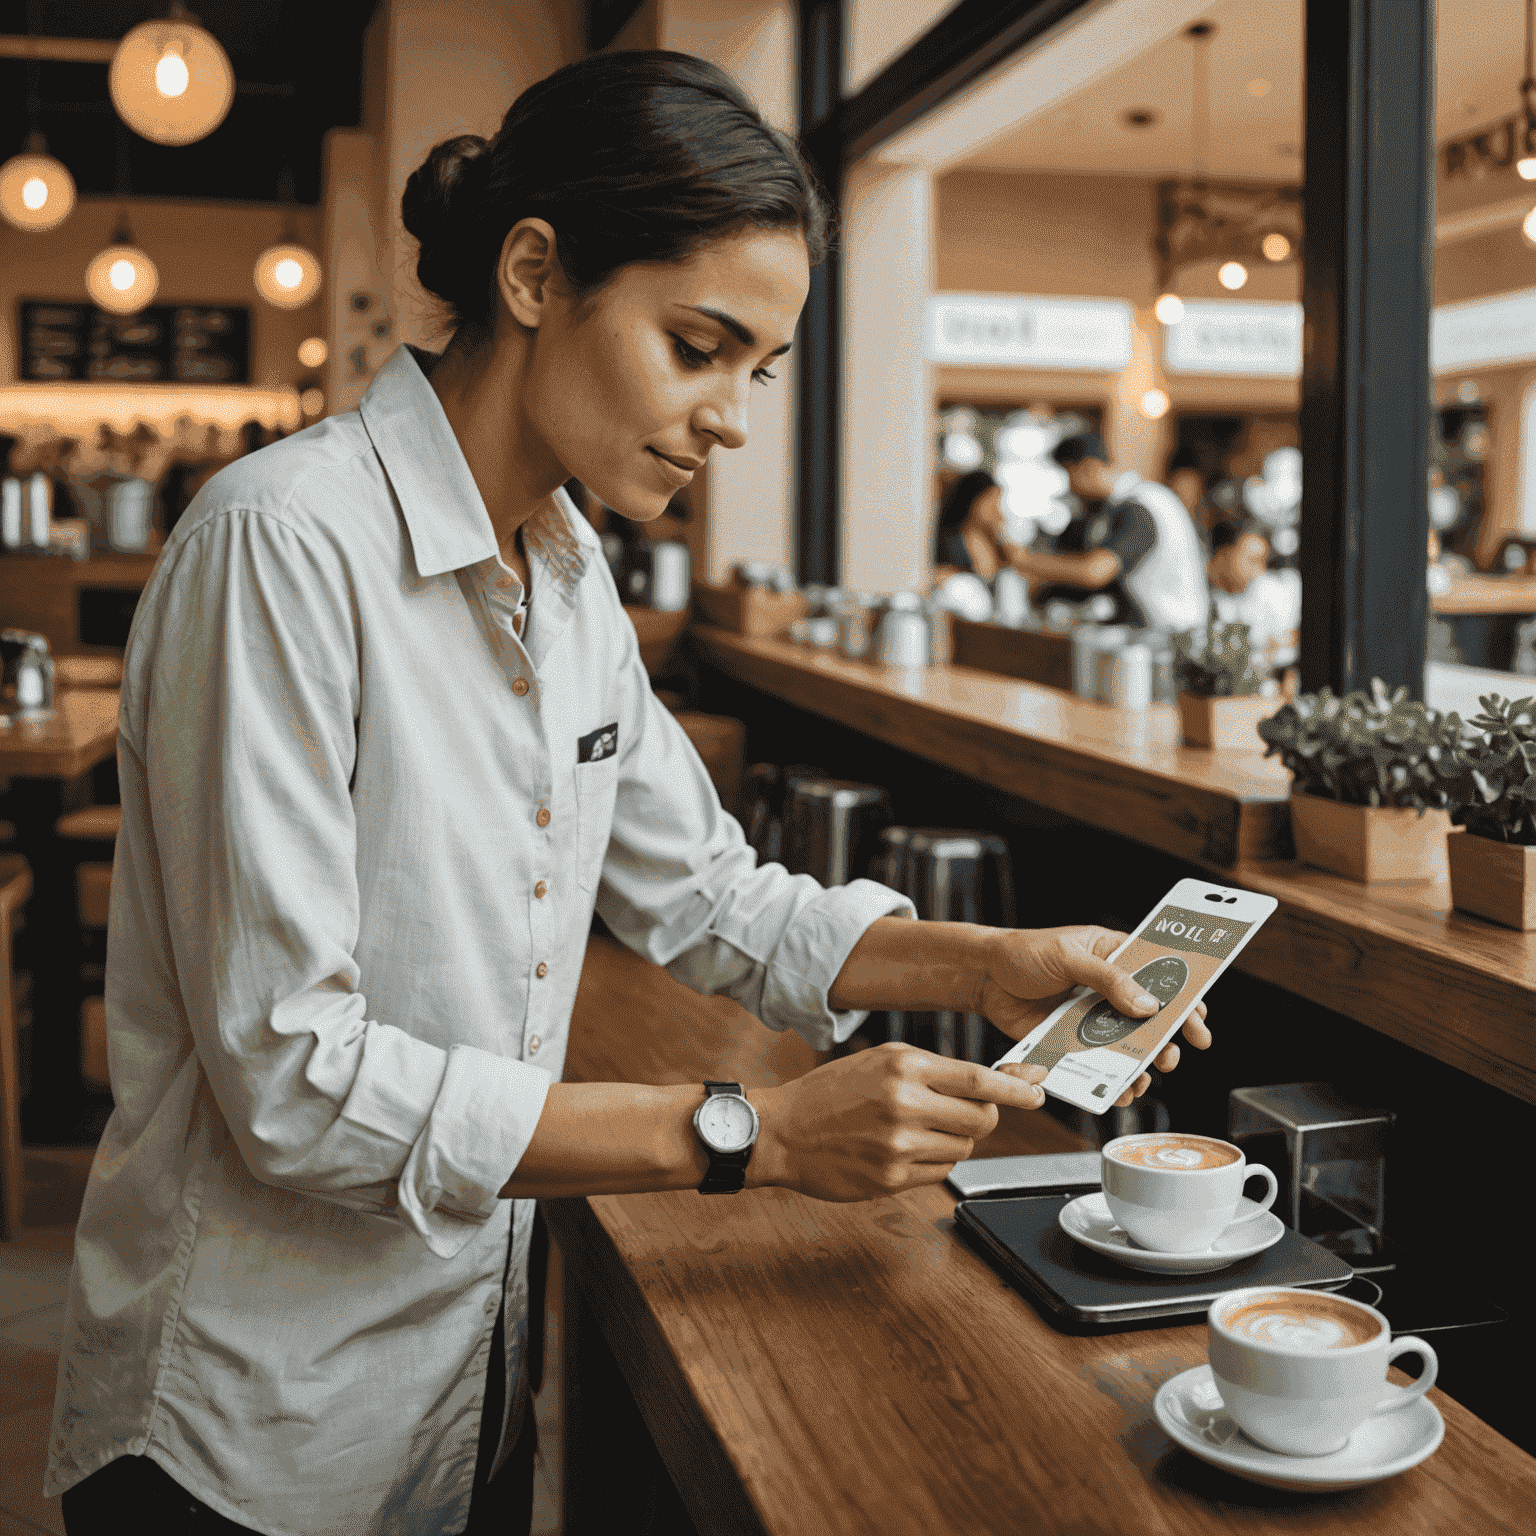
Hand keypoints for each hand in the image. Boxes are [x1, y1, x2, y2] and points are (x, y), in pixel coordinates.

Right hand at [749, 1044, 1046, 1201]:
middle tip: (966, 1110)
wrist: (782, 1131)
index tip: (1038, 1090)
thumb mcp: (881, 1060)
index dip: (1017, 1087)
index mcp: (903, 1066)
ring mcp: (899, 1145)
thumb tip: (994, 1081)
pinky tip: (905, 1149)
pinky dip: (935, 1159)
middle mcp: (904, 1104)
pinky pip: (941, 1170)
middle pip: (982, 1117)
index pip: (979, 1079)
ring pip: (964, 1146)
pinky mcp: (892, 1179)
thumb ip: (934, 1069)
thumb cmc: (832, 1091)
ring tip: (919, 1128)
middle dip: (985, 1115)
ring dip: (955, 1138)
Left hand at [973, 925, 1211, 1108]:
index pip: (1160, 976)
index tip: (1199, 1021)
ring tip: (1144, 1079)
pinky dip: (1109, 1078)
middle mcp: (1108, 989)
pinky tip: (1118, 1090)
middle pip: (1150, 1017)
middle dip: (1167, 1040)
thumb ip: (1109, 979)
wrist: (982, 976)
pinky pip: (1097, 1062)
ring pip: (1126, 1044)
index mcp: (1114, 956)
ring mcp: (1091, 1016)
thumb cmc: (1023, 952)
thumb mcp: (1069, 957)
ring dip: (1140, 1064)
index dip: (1184, 998)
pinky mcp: (1071, 1040)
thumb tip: (1148, 1005)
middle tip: (1172, 1058)